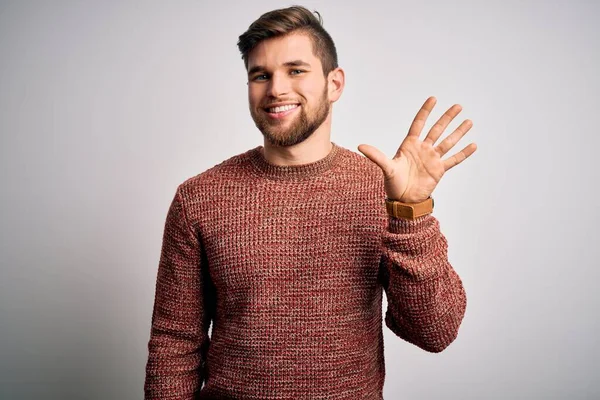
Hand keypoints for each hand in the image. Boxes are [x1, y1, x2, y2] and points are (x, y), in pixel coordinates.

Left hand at [358, 96, 476, 202]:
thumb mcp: (386, 168)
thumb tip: (360, 146)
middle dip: (447, 118)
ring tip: (468, 121)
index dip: (426, 111)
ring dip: (458, 132)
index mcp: (409, 145)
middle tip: (458, 106)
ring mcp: (432, 158)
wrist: (403, 200)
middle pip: (437, 129)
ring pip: (448, 142)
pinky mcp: (439, 170)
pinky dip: (463, 153)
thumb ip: (376, 156)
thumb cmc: (393, 184)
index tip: (433, 98)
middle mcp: (423, 149)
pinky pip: (454, 159)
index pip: (419, 123)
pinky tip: (473, 144)